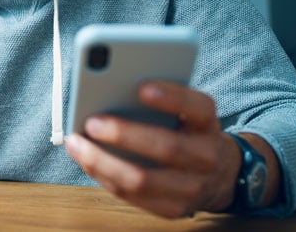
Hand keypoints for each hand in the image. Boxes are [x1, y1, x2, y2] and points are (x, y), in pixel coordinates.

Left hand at [65, 81, 239, 217]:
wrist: (219, 175)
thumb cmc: (186, 131)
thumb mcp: (184, 110)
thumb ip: (159, 98)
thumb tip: (110, 87)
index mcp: (207, 122)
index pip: (197, 106)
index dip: (171, 97)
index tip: (142, 87)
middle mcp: (205, 155)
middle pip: (166, 147)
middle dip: (124, 134)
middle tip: (92, 121)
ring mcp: (192, 187)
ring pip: (142, 179)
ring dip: (102, 162)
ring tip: (76, 144)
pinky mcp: (173, 208)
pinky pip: (132, 196)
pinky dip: (104, 177)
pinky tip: (86, 161)